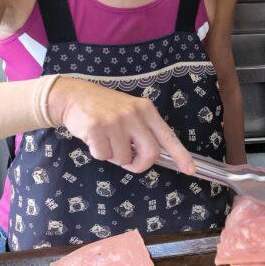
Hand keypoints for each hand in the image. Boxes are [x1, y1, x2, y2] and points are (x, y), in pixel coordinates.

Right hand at [47, 76, 195, 174]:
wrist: (74, 96)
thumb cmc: (105, 108)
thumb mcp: (130, 112)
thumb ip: (143, 131)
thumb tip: (154, 156)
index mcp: (147, 110)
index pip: (168, 136)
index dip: (181, 155)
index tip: (190, 170)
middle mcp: (134, 114)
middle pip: (150, 153)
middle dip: (140, 165)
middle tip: (128, 162)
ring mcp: (116, 121)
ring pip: (124, 158)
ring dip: (114, 157)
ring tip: (106, 140)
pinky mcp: (97, 128)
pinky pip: (104, 155)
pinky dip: (98, 153)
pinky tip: (94, 138)